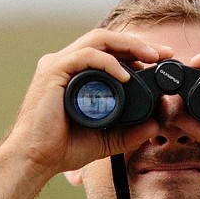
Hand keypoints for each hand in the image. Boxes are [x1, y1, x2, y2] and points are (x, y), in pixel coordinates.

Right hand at [0, 29, 173, 175]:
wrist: (35, 159)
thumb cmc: (62, 148)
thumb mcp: (106, 138)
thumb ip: (129, 132)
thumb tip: (156, 124)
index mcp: (76, 73)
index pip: (110, 51)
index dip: (136, 51)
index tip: (161, 60)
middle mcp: (66, 63)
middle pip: (107, 39)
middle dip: (138, 43)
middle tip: (164, 54)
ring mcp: (58, 64)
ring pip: (98, 39)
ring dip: (128, 44)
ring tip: (151, 57)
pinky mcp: (53, 71)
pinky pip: (86, 56)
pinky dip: (109, 62)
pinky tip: (126, 75)